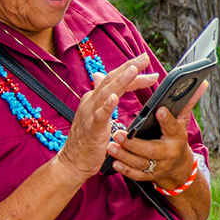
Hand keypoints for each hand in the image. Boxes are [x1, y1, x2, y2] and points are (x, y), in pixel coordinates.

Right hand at [55, 53, 158, 182]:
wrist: (73, 162)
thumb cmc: (87, 139)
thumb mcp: (95, 113)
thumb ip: (101, 96)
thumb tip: (98, 76)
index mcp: (94, 98)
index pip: (115, 80)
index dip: (131, 71)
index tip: (146, 64)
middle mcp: (91, 101)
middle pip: (111, 80)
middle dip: (129, 67)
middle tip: (144, 57)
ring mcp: (90, 113)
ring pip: (106, 92)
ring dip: (120, 80)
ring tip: (133, 70)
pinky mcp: (91, 129)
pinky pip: (99, 115)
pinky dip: (107, 105)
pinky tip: (115, 97)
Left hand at [106, 81, 207, 188]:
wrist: (180, 169)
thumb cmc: (176, 137)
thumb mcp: (182, 121)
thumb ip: (187, 102)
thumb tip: (202, 82)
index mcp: (177, 136)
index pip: (172, 126)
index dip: (166, 119)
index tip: (159, 110)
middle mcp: (168, 153)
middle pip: (151, 150)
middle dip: (134, 144)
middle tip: (118, 134)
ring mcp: (159, 166)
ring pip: (140, 163)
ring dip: (124, 156)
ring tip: (110, 146)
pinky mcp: (150, 175)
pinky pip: (137, 175)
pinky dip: (125, 170)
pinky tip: (114, 163)